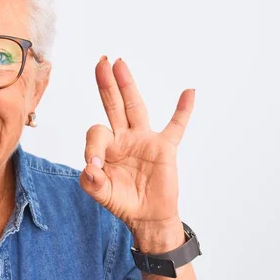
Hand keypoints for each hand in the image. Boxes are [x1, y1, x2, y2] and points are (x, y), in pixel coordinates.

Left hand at [80, 56, 193, 251]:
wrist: (148, 217)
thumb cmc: (123, 202)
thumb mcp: (102, 194)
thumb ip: (92, 182)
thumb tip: (90, 167)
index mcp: (106, 146)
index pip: (96, 132)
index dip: (93, 145)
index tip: (95, 165)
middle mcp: (124, 137)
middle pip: (113, 104)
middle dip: (106, 84)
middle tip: (100, 62)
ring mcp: (144, 139)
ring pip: (135, 107)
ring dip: (128, 85)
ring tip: (119, 63)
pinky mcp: (165, 148)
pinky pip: (176, 126)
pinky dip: (183, 110)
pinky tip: (189, 92)